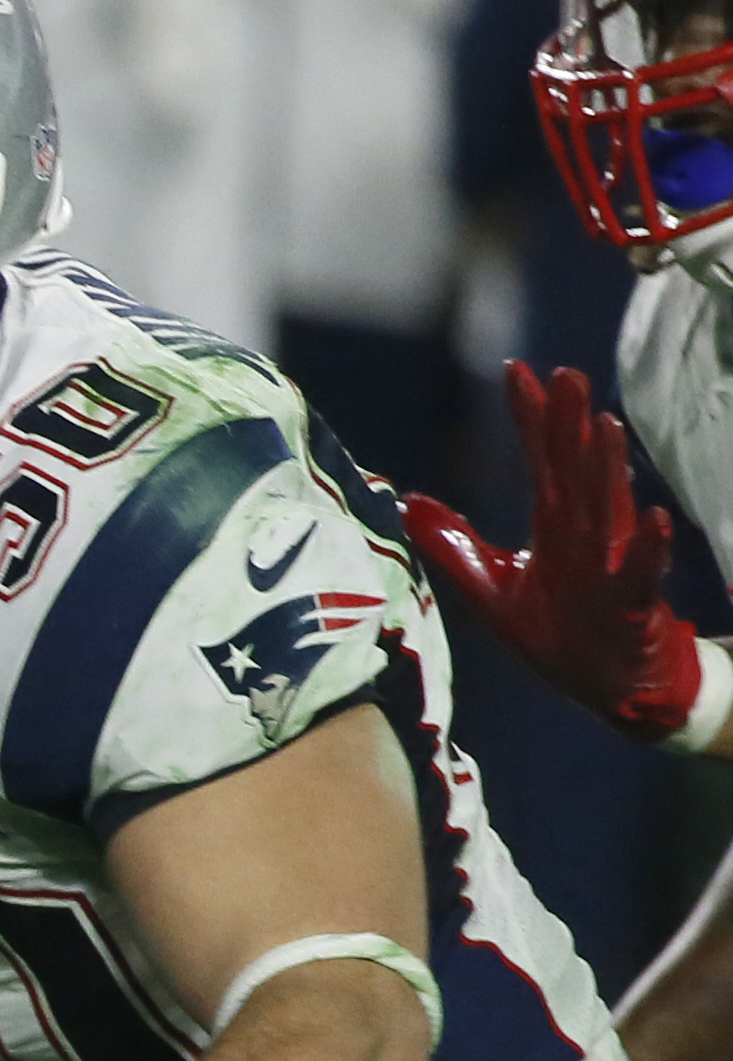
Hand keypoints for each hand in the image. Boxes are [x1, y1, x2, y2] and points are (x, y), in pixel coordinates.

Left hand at [403, 366, 730, 752]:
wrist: (610, 690)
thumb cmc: (559, 636)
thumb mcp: (492, 591)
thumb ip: (454, 545)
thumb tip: (407, 501)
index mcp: (554, 528)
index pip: (540, 462)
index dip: (530, 418)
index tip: (517, 370)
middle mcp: (584, 537)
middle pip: (574, 471)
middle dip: (569, 425)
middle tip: (568, 373)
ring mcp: (608, 567)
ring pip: (606, 509)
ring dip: (606, 468)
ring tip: (603, 424)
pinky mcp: (629, 605)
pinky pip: (639, 573)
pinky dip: (646, 547)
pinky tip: (653, 516)